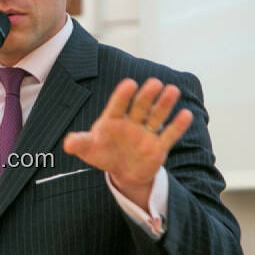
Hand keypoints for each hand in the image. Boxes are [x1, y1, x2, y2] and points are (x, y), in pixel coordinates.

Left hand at [63, 78, 192, 208]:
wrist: (123, 172)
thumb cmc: (103, 154)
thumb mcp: (89, 150)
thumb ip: (80, 144)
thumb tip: (68, 144)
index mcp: (113, 120)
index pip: (118, 105)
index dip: (123, 95)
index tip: (129, 83)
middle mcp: (131, 122)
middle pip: (140, 106)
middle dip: (147, 96)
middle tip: (154, 83)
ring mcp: (146, 133)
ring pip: (156, 116)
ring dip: (164, 104)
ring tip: (172, 90)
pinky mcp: (158, 146)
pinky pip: (169, 135)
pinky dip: (177, 126)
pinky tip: (186, 114)